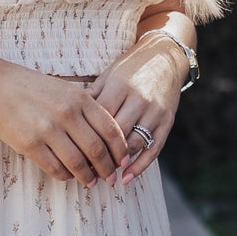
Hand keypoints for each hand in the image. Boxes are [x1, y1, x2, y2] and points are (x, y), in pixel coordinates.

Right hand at [0, 61, 130, 185]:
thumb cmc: (34, 89)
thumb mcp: (66, 90)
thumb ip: (87, 108)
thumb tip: (109, 137)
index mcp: (80, 99)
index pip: (110, 130)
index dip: (120, 150)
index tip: (124, 161)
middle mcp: (66, 114)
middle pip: (96, 150)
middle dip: (107, 168)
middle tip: (110, 178)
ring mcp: (47, 130)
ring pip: (77, 163)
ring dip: (87, 177)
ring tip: (90, 182)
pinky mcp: (30, 144)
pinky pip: (54, 167)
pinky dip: (65, 175)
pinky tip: (68, 176)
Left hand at [85, 35, 183, 183]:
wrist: (164, 58)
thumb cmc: (129, 68)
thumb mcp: (108, 75)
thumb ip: (92, 96)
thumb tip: (69, 118)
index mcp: (119, 86)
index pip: (98, 119)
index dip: (85, 138)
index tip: (72, 153)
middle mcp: (138, 99)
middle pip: (115, 135)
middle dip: (99, 155)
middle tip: (84, 170)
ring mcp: (155, 112)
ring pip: (133, 144)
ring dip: (117, 162)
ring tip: (102, 174)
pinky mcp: (167, 122)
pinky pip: (153, 149)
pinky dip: (140, 166)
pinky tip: (126, 178)